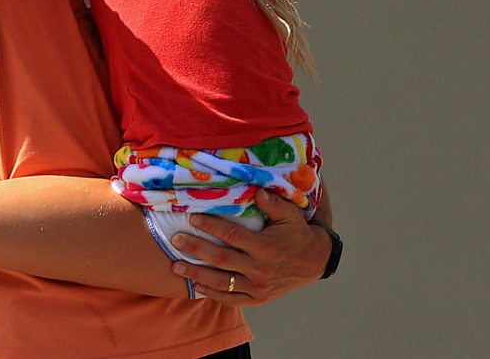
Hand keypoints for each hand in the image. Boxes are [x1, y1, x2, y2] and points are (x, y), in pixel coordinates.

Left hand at [170, 188, 330, 305]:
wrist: (314, 262)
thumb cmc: (297, 233)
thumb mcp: (290, 214)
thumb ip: (273, 203)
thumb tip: (257, 189)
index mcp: (266, 247)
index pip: (232, 236)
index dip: (211, 226)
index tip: (192, 218)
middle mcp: (260, 269)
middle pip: (221, 259)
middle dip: (196, 250)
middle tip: (175, 240)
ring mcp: (258, 287)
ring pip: (222, 283)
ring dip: (197, 275)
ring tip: (176, 266)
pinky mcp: (258, 299)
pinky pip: (232, 299)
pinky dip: (213, 295)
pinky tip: (197, 287)